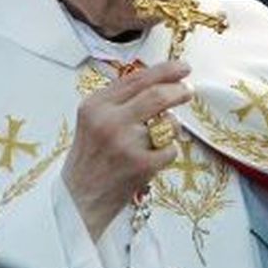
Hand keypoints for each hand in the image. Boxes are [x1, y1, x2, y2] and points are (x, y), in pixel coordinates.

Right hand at [61, 60, 190, 238]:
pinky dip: (166, 153)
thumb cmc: (90, 158)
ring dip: (171, 129)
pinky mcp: (141, 165)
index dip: (164, 71)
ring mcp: (126, 143)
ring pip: (169, 124)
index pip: (136, 78)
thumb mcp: (93, 120)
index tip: (183, 67)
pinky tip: (150, 160)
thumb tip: (161, 81)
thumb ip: (119, 100)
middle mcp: (109, 121)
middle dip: (179, 91)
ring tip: (156, 139)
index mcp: (95, 105)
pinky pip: (171, 149)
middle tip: (188, 92)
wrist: (79, 200)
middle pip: (157, 95)